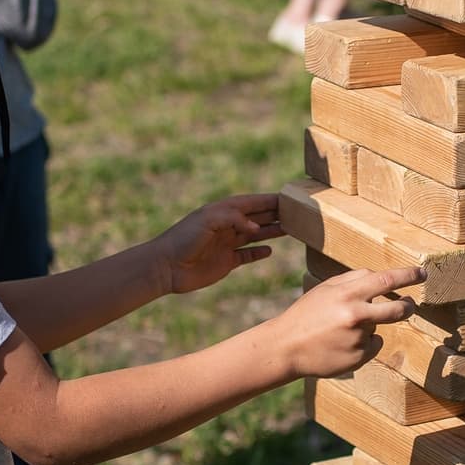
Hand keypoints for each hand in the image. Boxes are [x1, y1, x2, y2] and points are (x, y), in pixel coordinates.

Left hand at [154, 194, 283, 294]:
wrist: (166, 266)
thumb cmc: (183, 239)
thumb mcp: (208, 220)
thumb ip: (234, 218)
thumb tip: (257, 227)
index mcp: (223, 211)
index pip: (253, 203)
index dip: (270, 200)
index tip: (290, 198)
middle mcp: (227, 226)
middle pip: (257, 217)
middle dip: (276, 214)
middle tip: (298, 213)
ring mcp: (227, 244)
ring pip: (255, 235)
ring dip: (271, 231)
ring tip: (290, 229)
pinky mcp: (226, 262)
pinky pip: (247, 255)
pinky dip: (258, 253)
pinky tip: (270, 250)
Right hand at [276, 266, 424, 379]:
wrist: (286, 347)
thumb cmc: (307, 313)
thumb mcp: (327, 289)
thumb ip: (354, 280)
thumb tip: (382, 277)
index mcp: (348, 294)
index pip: (387, 280)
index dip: (408, 275)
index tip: (422, 273)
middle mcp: (357, 316)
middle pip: (398, 309)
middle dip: (408, 306)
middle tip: (409, 304)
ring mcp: (359, 339)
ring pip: (379, 328)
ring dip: (369, 327)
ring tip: (342, 331)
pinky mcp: (358, 358)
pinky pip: (372, 347)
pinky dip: (363, 345)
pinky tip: (342, 345)